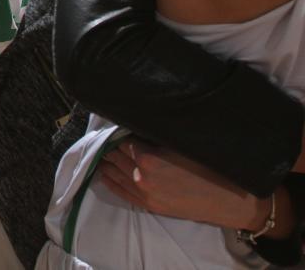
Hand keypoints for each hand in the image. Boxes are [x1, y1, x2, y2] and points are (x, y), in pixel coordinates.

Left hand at [99, 138, 266, 230]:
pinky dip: (110, 181)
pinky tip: (104, 173)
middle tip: (104, 135)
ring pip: (115, 173)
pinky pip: (121, 192)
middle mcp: (141, 176)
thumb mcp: (183, 145)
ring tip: (101, 151)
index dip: (117, 130)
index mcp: (149, 158)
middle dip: (110, 144)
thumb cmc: (211, 168)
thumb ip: (157, 136)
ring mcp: (143, 193)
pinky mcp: (149, 206)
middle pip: (116, 156)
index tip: (113, 123)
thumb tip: (138, 126)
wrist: (230, 201)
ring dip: (108, 161)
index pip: (122, 140)